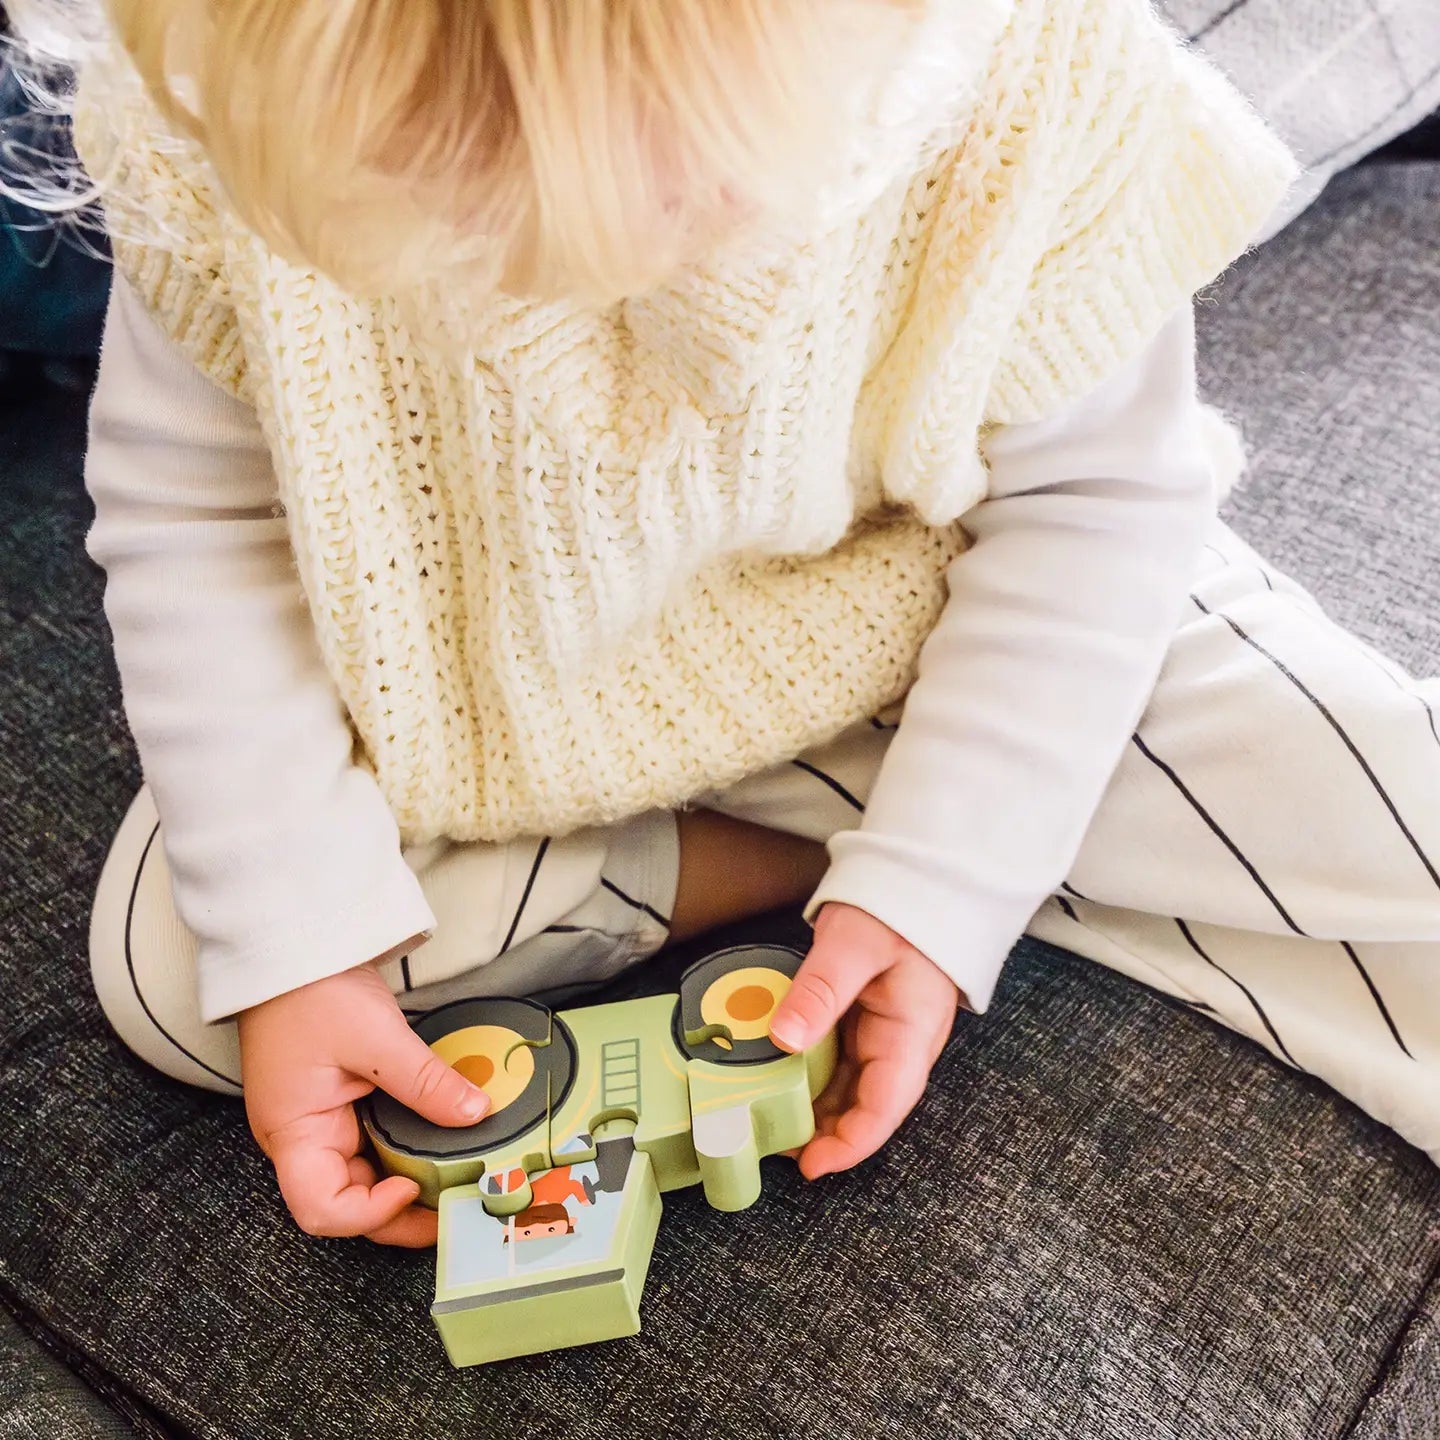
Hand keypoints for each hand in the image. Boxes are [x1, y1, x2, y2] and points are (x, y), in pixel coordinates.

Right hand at [236, 964, 489, 1246]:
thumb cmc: (314, 991)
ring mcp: (319, 1120)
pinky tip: (439, 1143)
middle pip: (346, 1200)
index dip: (369, 1213)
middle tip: (455, 1207)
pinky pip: (370, 1140)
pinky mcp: (337, 1101)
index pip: (321, 1209)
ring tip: (456, 1180)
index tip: (412, 1189)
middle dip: (399, 1212)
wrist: (293, 947)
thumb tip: (475, 1114)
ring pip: (363, 1173)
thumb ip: (425, 1083)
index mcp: (293, 1133)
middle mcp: (302, 1138)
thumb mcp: (377, 1038)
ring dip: (405, 1181)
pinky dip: (403, 1149)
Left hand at [768, 902, 959, 1178]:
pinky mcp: (869, 1018)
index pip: (886, 1104)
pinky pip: (842, 1058)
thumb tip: (783, 1039)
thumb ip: (820, 991)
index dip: (852, 1142)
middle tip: (776, 1146)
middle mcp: (904, 1041)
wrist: (923, 876)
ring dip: (819, 1107)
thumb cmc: (901, 906)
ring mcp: (887, 1031)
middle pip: (867, 1104)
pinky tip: (784, 1079)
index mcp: (913, 1032)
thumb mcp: (854, 944)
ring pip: (852, 1085)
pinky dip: (815, 1074)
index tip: (812, 1164)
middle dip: (827, 1133)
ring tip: (774, 1121)